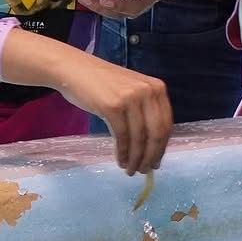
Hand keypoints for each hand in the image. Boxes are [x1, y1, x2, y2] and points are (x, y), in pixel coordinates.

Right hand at [55, 53, 172, 174]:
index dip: (162, 147)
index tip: (156, 163)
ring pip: (139, 137)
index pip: (166, 124)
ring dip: (136, 158)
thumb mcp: (132, 92)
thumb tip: (152, 148)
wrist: (75, 69)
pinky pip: (122, 136)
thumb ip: (144, 111)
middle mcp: (147, 91)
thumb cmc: (102, 83)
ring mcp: (130, 98)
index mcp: (157, 88)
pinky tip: (121, 160)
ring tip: (130, 170)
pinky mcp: (113, 106)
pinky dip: (123, 153)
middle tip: (144, 171)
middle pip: (156, 133)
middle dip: (151, 156)